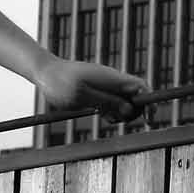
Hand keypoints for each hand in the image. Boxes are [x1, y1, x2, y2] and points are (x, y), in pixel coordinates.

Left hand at [34, 55, 149, 124]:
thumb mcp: (82, 95)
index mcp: (111, 78)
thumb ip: (106, 102)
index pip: (141, 86)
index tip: (149, 118)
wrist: (44, 72)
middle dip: (134, 111)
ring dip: (122, 113)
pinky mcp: (98, 91)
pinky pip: (113, 102)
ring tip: (107, 118)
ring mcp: (105, 85)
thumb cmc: (60, 83)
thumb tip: (129, 110)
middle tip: (118, 120)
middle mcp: (111, 81)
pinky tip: (103, 116)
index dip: (149, 101)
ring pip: (124, 101)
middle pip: (136, 96)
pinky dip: (112, 111)